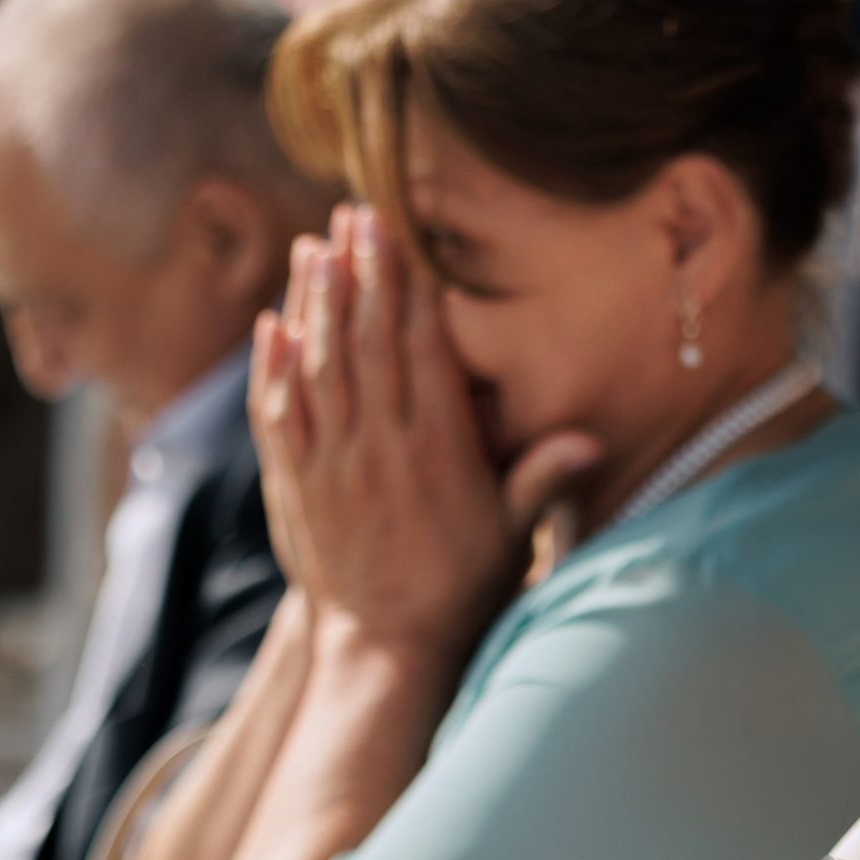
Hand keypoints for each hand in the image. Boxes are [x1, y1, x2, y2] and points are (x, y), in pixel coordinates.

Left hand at [252, 205, 601, 664]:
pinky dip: (271, 366)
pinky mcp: (296, 484)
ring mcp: (330, 464)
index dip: (405, 287)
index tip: (395, 234)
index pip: (418, 351)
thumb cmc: (463, 585)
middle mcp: (379, 449)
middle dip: (359, 274)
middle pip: (364, 343)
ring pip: (316, 368)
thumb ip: (542, 479)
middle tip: (352, 214)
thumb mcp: (513, 535)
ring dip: (311, 304)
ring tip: (311, 248)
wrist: (386, 644)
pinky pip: (277, 414)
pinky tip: (271, 325)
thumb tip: (588, 440)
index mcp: (437, 452)